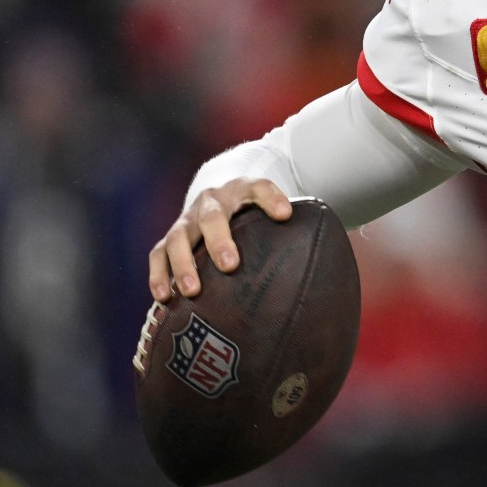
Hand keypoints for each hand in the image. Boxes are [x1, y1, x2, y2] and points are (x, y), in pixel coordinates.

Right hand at [147, 179, 291, 300]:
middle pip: (212, 217)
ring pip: (177, 237)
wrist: (219, 197)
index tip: (284, 214)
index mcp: (241, 190)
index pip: (259, 188)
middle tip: (230, 266)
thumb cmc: (252, 213)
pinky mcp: (170, 239)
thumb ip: (292, 224)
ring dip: (183, 264)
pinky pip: (158, 255)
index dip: (271, 199)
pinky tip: (164, 298)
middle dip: (219, 241)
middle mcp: (210, 202)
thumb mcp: (271, 210)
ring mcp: (187, 219)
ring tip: (192, 291)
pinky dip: (158, 275)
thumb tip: (328, 250)